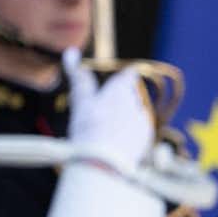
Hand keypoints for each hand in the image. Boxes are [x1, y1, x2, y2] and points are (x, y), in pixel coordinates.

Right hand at [62, 48, 153, 165]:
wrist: (104, 164)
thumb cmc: (89, 129)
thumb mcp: (81, 101)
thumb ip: (79, 78)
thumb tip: (71, 52)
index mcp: (122, 88)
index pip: (129, 75)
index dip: (123, 78)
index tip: (118, 82)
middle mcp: (137, 102)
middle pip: (129, 96)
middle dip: (118, 102)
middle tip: (101, 114)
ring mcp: (144, 121)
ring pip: (134, 114)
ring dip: (124, 120)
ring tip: (105, 133)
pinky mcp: (147, 140)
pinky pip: (138, 132)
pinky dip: (129, 136)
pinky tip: (115, 145)